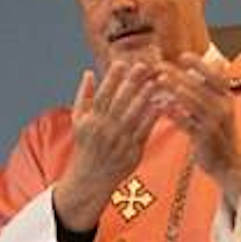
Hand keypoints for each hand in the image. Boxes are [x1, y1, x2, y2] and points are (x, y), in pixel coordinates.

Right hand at [51, 61, 159, 230]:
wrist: (91, 178)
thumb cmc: (85, 145)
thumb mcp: (78, 120)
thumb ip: (83, 96)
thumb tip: (89, 73)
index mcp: (90, 120)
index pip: (102, 95)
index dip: (112, 78)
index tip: (121, 62)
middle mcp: (104, 129)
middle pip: (120, 102)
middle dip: (132, 83)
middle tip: (144, 65)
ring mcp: (119, 141)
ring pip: (134, 115)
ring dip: (146, 97)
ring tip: (156, 81)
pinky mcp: (133, 151)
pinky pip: (145, 130)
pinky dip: (153, 117)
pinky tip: (162, 104)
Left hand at [156, 55, 240, 207]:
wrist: (230, 164)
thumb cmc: (222, 133)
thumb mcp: (223, 107)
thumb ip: (216, 87)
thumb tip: (217, 61)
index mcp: (227, 98)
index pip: (215, 77)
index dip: (200, 65)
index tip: (183, 55)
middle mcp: (223, 108)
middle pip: (200, 87)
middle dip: (179, 75)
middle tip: (160, 66)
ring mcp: (214, 124)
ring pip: (193, 102)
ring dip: (175, 90)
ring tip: (159, 80)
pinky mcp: (204, 138)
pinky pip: (186, 123)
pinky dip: (173, 113)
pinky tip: (160, 106)